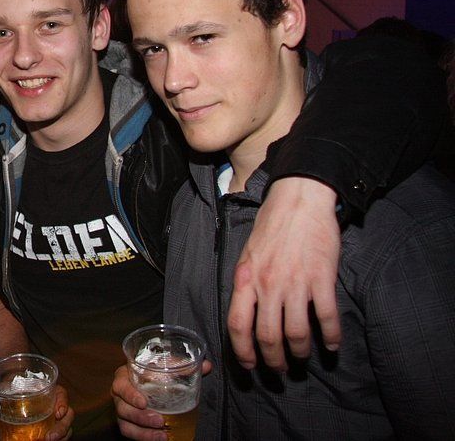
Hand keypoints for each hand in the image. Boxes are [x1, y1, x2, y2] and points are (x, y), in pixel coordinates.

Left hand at [0, 384, 72, 439]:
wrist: (13, 388)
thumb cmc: (13, 386)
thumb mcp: (6, 387)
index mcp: (49, 389)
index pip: (62, 395)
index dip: (63, 404)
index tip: (57, 413)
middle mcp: (56, 404)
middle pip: (68, 416)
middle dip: (62, 428)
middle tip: (49, 438)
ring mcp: (55, 418)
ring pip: (66, 428)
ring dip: (60, 437)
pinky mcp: (50, 428)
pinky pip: (58, 436)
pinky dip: (56, 440)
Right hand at [113, 361, 211, 440]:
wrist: (150, 384)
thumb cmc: (155, 373)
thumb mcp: (167, 368)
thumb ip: (185, 367)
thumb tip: (207, 366)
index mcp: (125, 377)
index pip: (120, 385)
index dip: (129, 395)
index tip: (144, 403)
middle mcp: (120, 395)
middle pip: (122, 408)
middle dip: (141, 418)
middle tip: (160, 421)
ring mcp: (123, 411)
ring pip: (125, 425)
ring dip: (143, 432)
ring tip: (162, 436)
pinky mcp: (128, 423)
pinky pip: (131, 433)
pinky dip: (144, 438)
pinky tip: (159, 438)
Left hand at [228, 177, 341, 369]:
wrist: (299, 201)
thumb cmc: (272, 226)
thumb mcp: (248, 255)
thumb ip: (247, 283)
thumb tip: (246, 312)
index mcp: (246, 278)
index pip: (237, 324)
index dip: (242, 351)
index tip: (249, 364)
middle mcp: (268, 284)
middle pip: (268, 336)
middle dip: (273, 359)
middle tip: (280, 368)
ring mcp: (295, 283)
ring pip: (296, 333)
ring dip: (300, 352)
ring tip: (303, 357)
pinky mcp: (321, 279)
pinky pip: (326, 318)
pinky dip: (330, 337)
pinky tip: (331, 345)